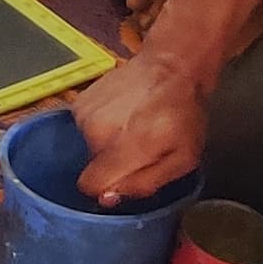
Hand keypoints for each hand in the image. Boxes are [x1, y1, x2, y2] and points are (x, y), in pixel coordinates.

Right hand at [72, 53, 206, 205]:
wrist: (172, 65)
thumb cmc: (183, 113)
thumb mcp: (182, 160)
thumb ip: (143, 184)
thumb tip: (108, 198)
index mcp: (124, 150)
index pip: (91, 186)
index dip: (108, 188)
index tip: (125, 176)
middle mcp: (97, 132)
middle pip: (93, 166)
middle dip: (114, 163)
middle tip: (139, 145)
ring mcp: (85, 114)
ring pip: (89, 146)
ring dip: (107, 142)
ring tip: (132, 124)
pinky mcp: (80, 101)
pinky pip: (85, 127)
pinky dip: (100, 124)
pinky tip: (122, 112)